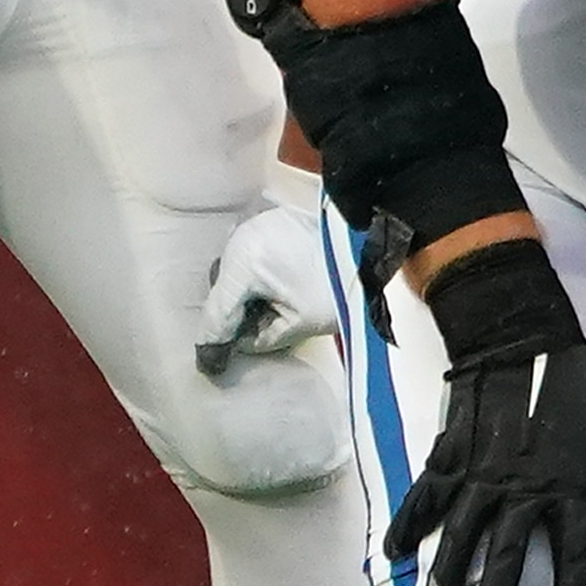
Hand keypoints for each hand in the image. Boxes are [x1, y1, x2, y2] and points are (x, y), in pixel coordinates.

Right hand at [196, 175, 339, 378]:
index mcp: (245, 263)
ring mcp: (257, 224)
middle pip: (222, 290)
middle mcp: (242, 238)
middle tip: (243, 342)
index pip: (217, 312)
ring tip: (267, 316)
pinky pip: (252, 254)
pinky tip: (276, 292)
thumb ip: (261, 338)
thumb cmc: (340, 286)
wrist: (374, 247)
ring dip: (244, 296)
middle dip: (232, 318)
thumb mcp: (298, 325)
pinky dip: (257, 277)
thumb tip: (241, 342)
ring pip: (235, 271)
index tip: (210, 365)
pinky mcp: (273, 220)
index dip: (213, 343)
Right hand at [381, 239, 585, 585]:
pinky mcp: (448, 456)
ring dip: (446, 578)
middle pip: (506, 554)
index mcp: (565, 484)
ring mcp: (478, 473)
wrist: (518, 336)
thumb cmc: (577, 384)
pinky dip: (406, 527)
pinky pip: (423, 498)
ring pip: (458, 536)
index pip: (573, 551)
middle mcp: (520, 487)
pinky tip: (393, 557)